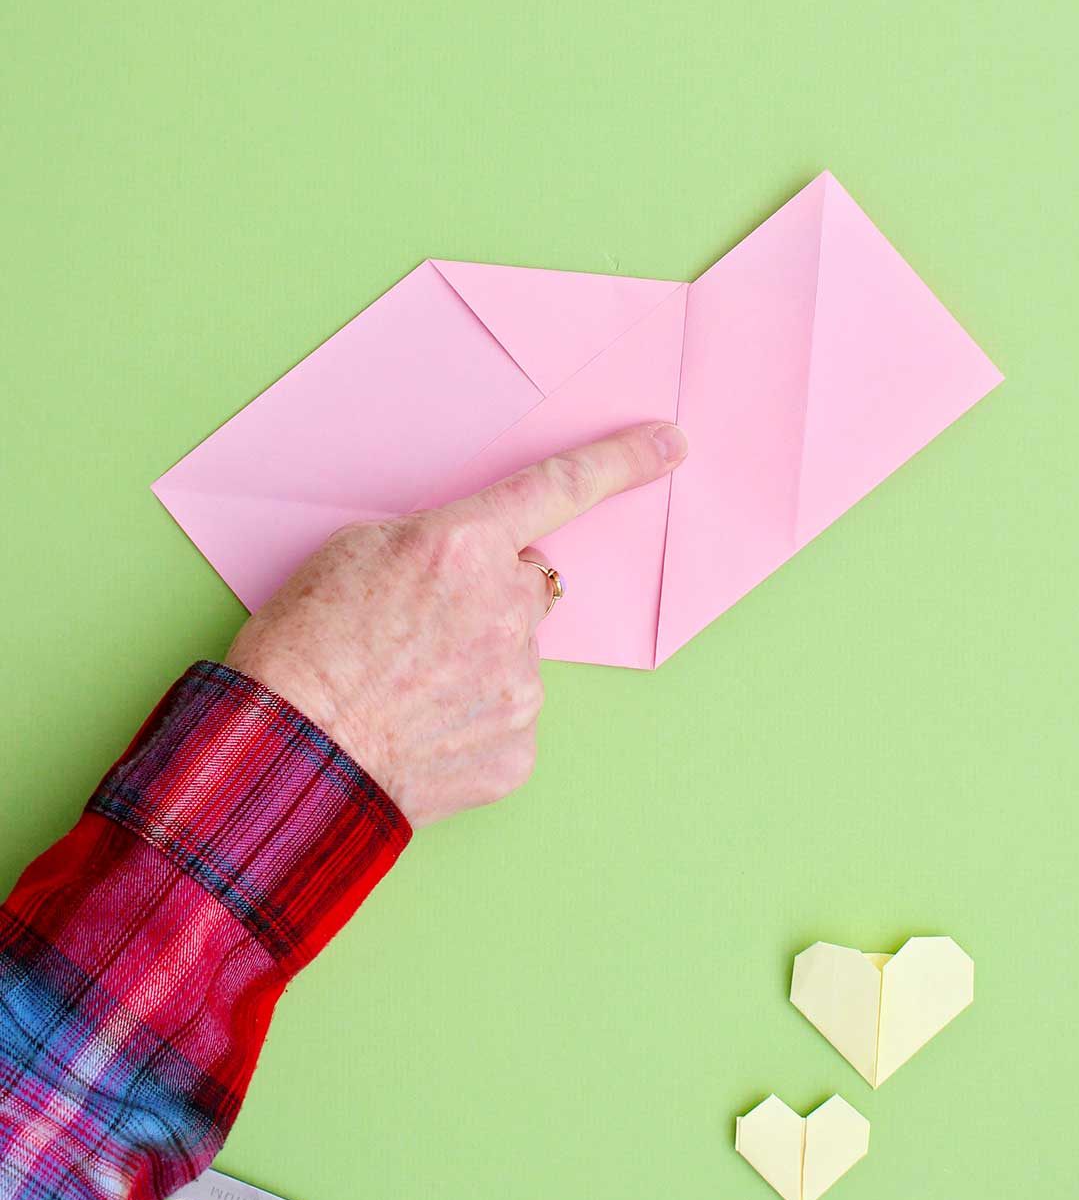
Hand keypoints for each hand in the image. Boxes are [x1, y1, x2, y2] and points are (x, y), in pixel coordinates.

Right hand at [224, 422, 687, 825]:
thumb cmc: (305, 645)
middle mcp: (506, 609)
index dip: (622, 461)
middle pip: (525, 585)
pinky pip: (510, 715)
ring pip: (517, 653)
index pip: (560, 488)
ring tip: (406, 687)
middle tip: (419, 629)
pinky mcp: (519, 748)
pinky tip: (422, 728)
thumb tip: (476, 565)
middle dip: (487, 597)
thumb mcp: (355, 550)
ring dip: (478, 660)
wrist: (287, 754)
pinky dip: (474, 719)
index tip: (669, 444)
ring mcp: (520, 683)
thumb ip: (438, 542)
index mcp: (463, 544)